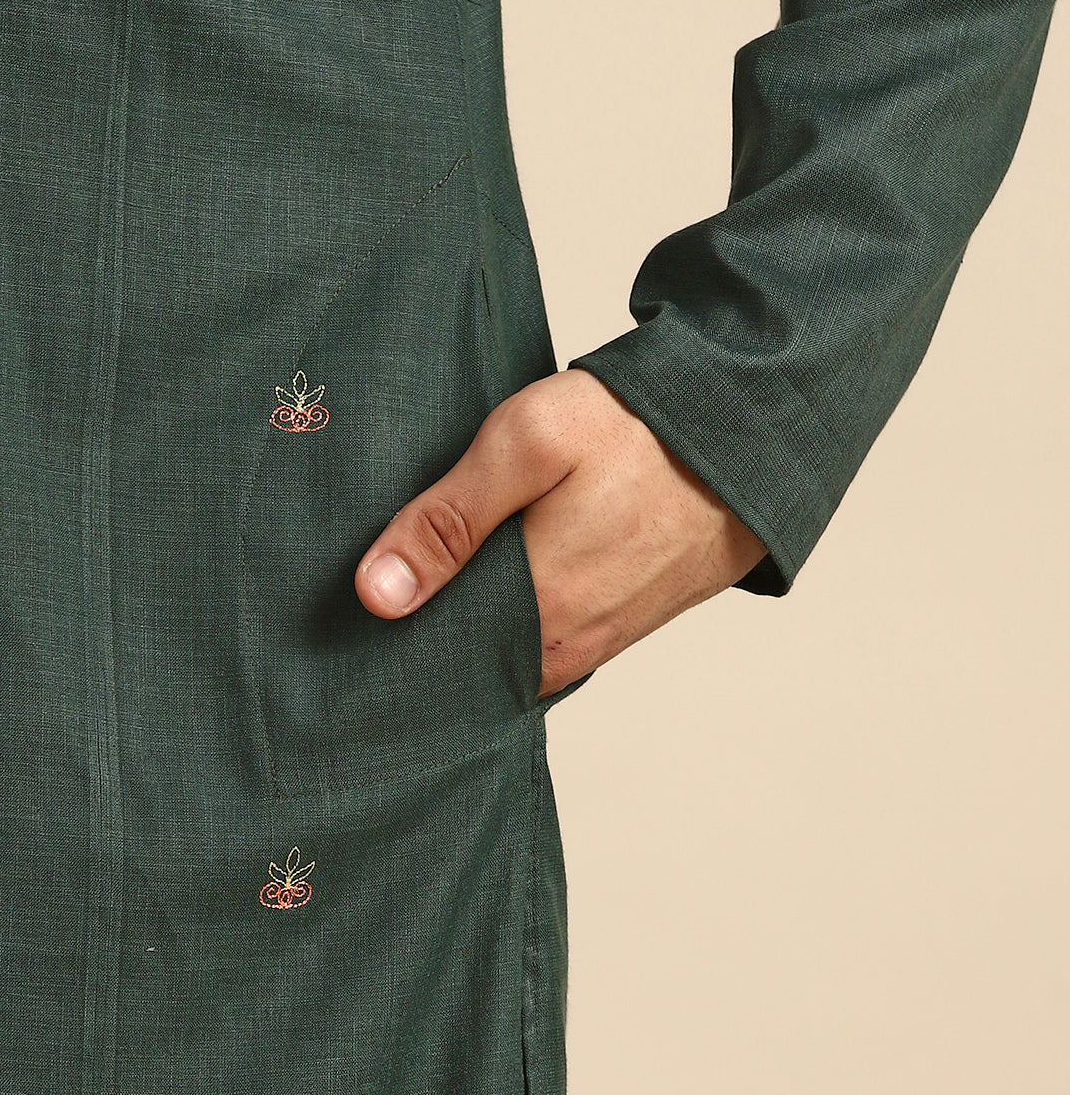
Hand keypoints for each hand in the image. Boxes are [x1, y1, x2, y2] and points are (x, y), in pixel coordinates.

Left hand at [354, 367, 767, 700]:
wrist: (746, 433)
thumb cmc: (635, 429)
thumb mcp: (528, 444)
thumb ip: (449, 519)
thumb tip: (376, 595)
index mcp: (534, 611)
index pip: (433, 659)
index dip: (389, 643)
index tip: (348, 623)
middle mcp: (565, 646)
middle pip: (469, 664)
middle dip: (424, 641)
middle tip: (379, 603)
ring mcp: (599, 641)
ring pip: (508, 658)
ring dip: (471, 634)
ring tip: (433, 591)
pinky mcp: (622, 626)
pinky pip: (547, 646)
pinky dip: (513, 627)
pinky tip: (493, 588)